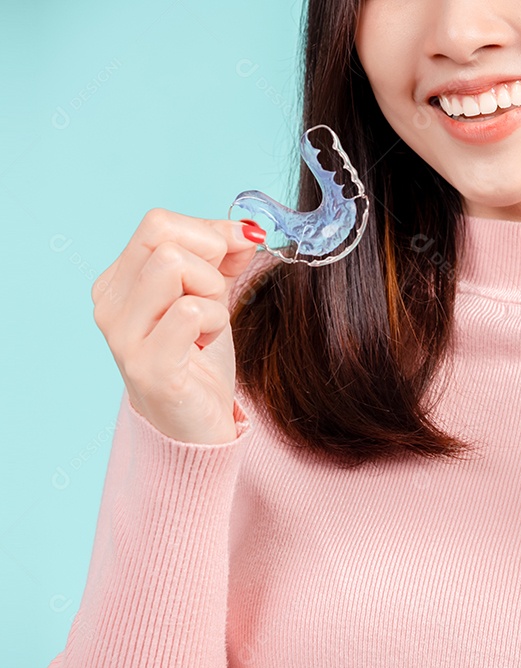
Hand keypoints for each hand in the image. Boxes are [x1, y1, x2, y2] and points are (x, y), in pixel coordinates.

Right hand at [92, 209, 264, 443]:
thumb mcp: (212, 296)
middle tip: (214, 300)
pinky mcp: (149, 365)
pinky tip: (206, 344)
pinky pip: (190, 311)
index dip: (208, 232)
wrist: (195, 426)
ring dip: (211, 293)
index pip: (159, 223)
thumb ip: (223, 257)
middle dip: (209, 262)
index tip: (233, 256)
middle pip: (165, 238)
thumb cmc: (199, 359)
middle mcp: (109, 304)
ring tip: (207, 325)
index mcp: (118, 281)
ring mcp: (124, 336)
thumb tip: (245, 229)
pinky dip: (214, 321)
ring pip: (174, 267)